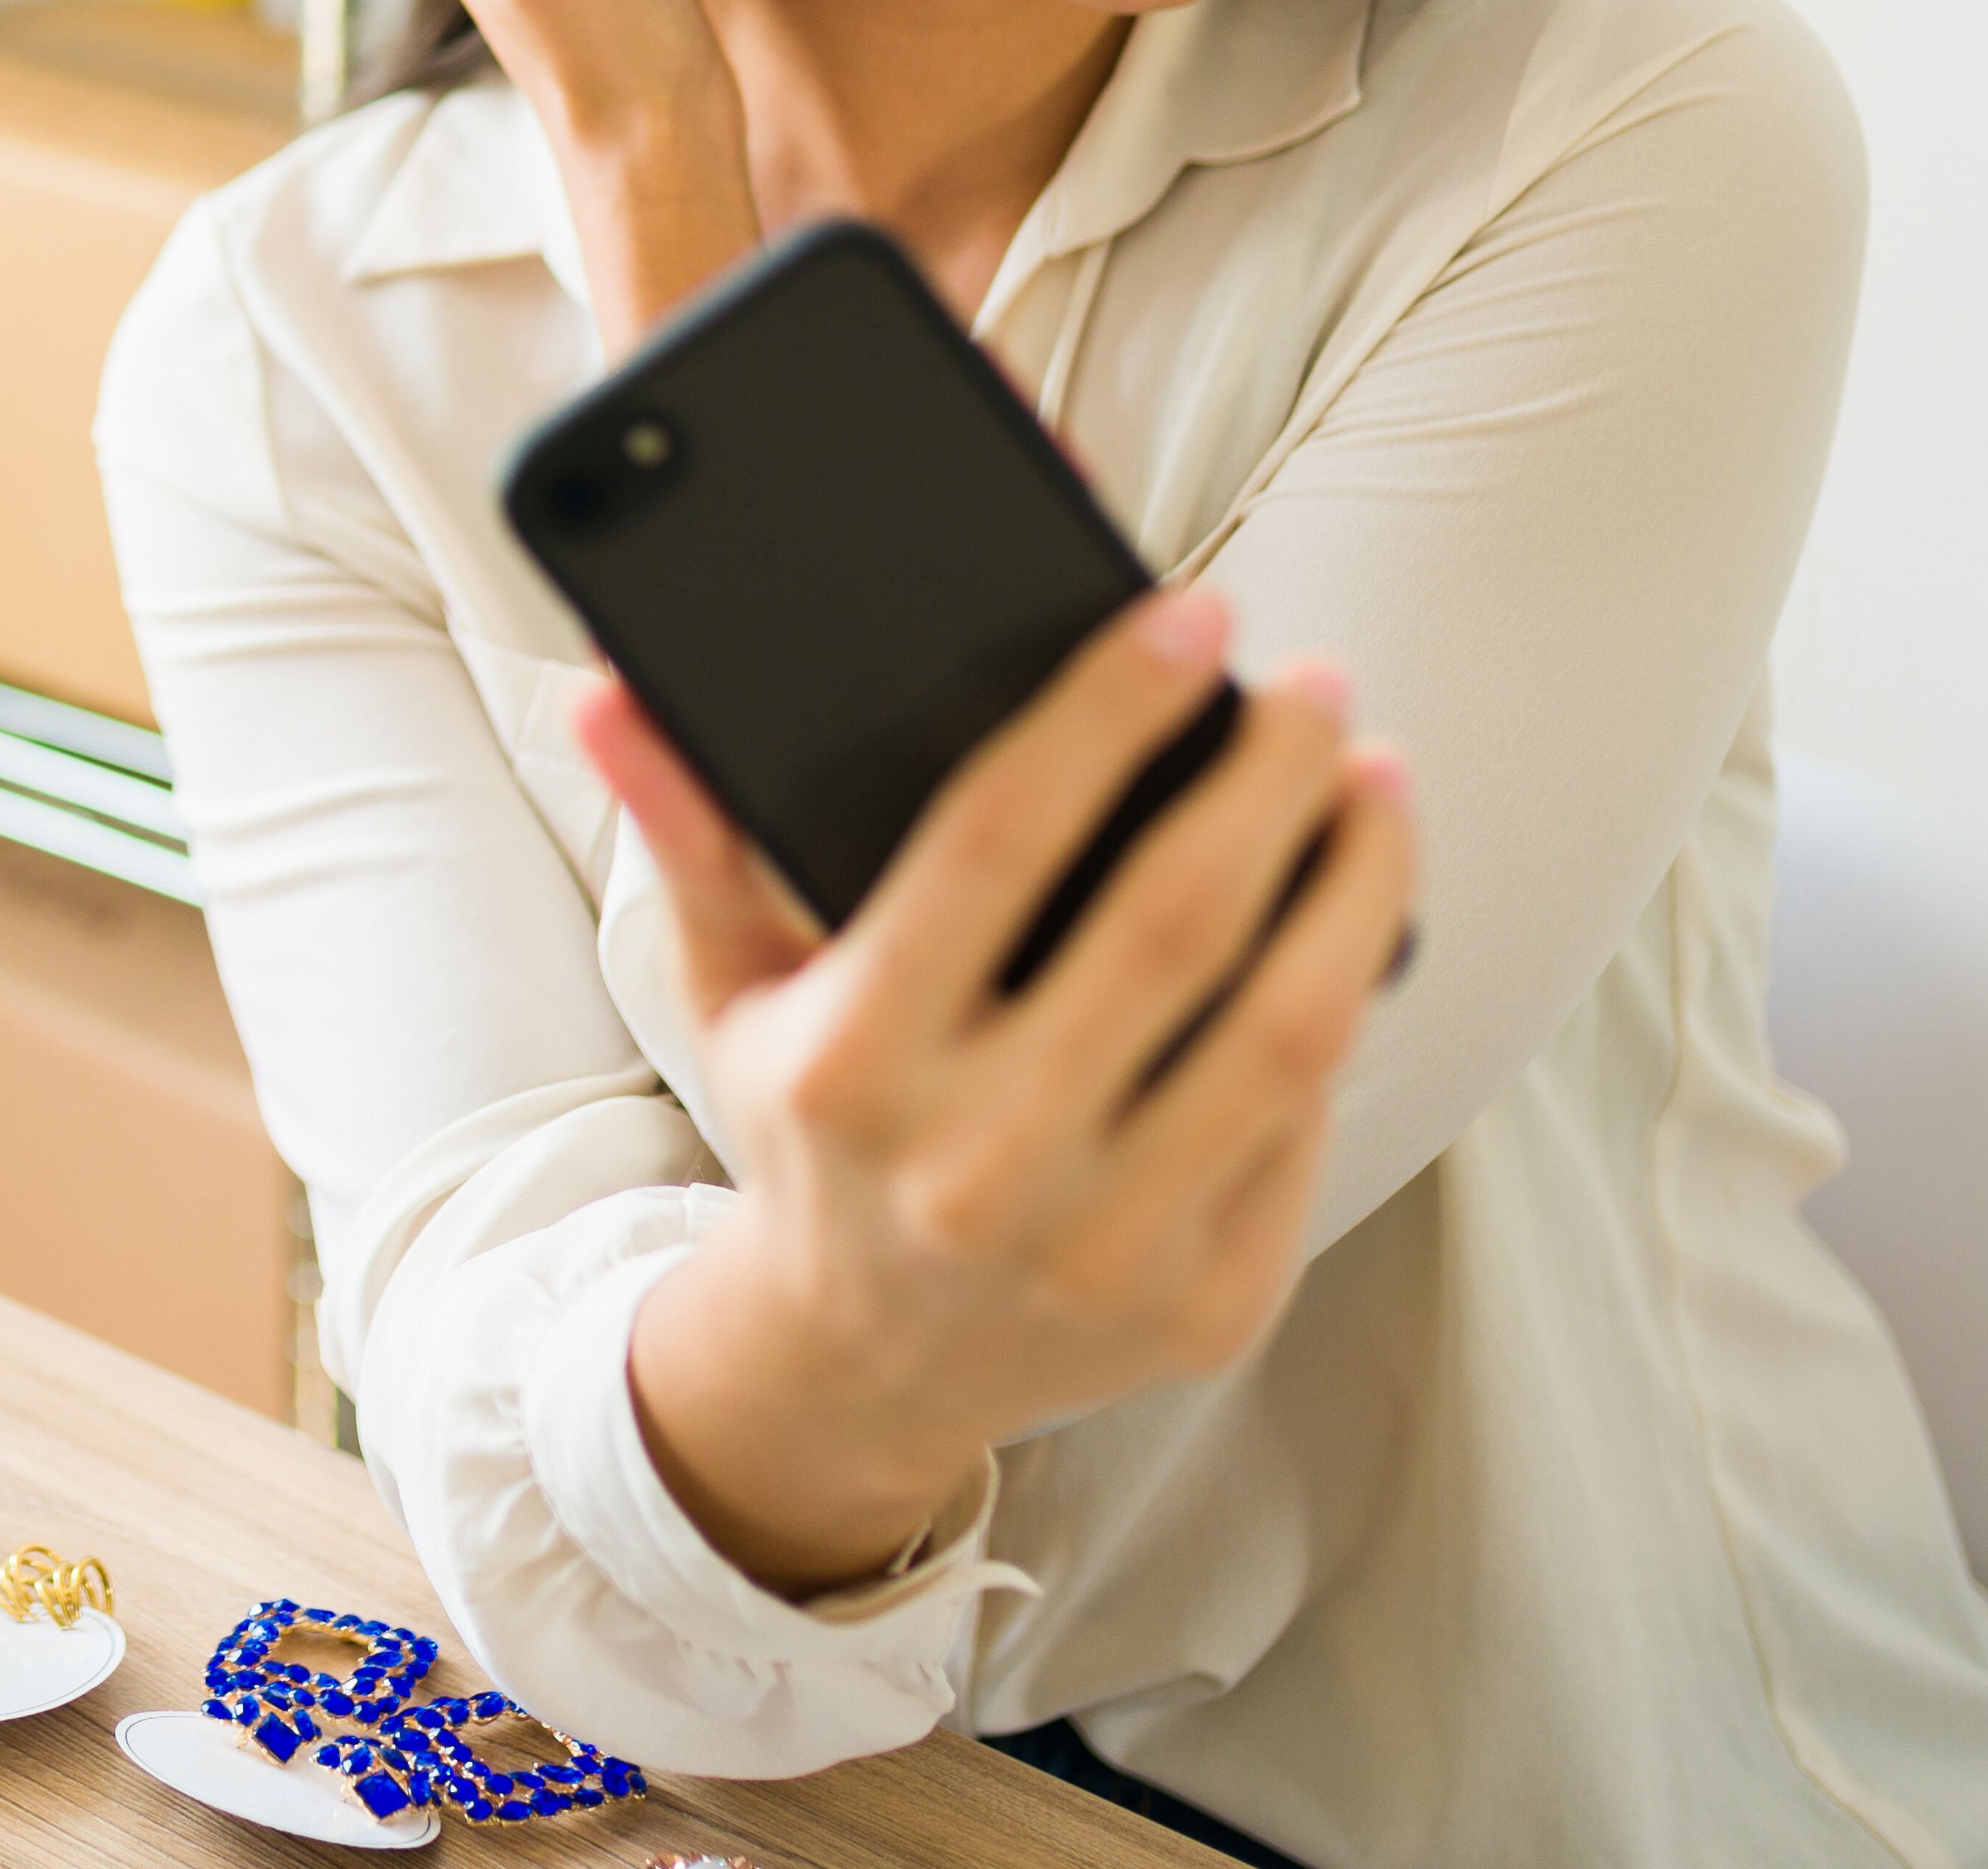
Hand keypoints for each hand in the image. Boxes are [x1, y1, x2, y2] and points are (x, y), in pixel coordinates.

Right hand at [580, 590, 1417, 1594]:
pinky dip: (1345, 1004)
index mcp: (850, 1063)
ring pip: (1284, 1027)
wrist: (860, 1370)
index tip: (1195, 616)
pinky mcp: (1206, 1308)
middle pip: (1170, 918)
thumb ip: (687, 832)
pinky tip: (1354, 917)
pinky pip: (1306, 1129)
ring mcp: (1102, 1248)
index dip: (1109, 711)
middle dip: (1268, 772)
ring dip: (1353, 878)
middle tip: (1313, 681)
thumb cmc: (808, 1132)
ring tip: (1373, 777)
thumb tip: (614, 692)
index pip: (998, 840)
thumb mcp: (726, 987)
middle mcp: (976, 1163)